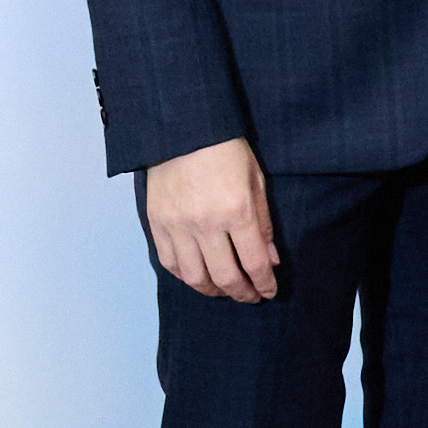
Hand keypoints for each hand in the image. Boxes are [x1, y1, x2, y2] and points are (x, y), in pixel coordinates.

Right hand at [144, 136, 277, 300]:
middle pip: (225, 276)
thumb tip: (270, 260)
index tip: (269, 292)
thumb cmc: (226, 152)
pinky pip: (169, 262)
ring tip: (225, 291)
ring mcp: (177, 225)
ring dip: (212, 290)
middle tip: (250, 297)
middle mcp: (206, 224)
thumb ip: (264, 224)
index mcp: (237, 211)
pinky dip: (185, 276)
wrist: (183, 130)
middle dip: (241, 293)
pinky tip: (198, 277)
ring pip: (194, 276)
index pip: (254, 262)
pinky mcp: (157, 223)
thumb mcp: (257, 182)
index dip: (264, 283)